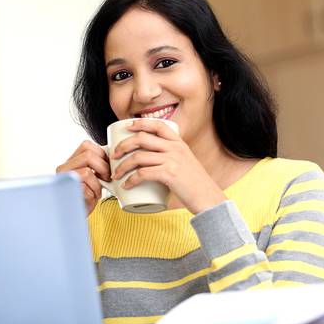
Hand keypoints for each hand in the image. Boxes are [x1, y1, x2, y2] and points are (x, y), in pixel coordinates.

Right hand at [56, 140, 110, 215]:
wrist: (76, 215)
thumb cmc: (86, 196)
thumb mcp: (92, 176)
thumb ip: (97, 165)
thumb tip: (113, 157)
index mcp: (71, 161)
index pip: (86, 145)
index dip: (102, 154)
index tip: (109, 166)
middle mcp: (64, 168)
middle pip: (88, 154)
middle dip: (103, 167)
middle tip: (107, 178)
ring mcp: (64, 179)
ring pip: (87, 171)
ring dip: (98, 183)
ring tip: (97, 191)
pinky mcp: (67, 191)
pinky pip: (86, 187)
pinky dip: (93, 193)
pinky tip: (92, 198)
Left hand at [111, 120, 226, 213]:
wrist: (209, 199)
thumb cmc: (196, 185)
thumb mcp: (186, 163)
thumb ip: (172, 158)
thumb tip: (151, 161)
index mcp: (179, 143)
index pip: (158, 125)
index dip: (139, 123)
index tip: (126, 127)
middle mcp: (175, 148)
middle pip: (142, 138)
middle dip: (123, 145)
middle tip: (114, 155)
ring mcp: (173, 160)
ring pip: (138, 157)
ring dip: (122, 166)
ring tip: (116, 174)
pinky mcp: (170, 174)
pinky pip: (143, 174)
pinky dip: (131, 180)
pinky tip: (126, 185)